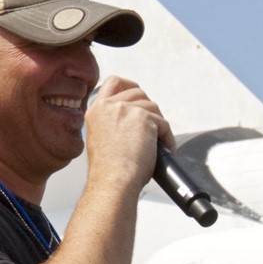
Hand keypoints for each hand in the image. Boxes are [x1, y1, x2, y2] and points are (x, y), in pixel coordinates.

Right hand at [83, 78, 170, 196]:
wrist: (113, 181)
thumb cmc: (108, 171)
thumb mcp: (101, 140)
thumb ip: (112, 124)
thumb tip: (132, 124)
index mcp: (95, 111)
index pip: (112, 83)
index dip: (128, 85)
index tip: (137, 95)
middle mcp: (108, 106)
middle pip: (137, 91)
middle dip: (148, 107)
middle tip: (153, 126)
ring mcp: (125, 109)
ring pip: (152, 107)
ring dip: (158, 124)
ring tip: (158, 144)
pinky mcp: (144, 117)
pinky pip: (163, 124)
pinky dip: (167, 137)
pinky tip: (165, 149)